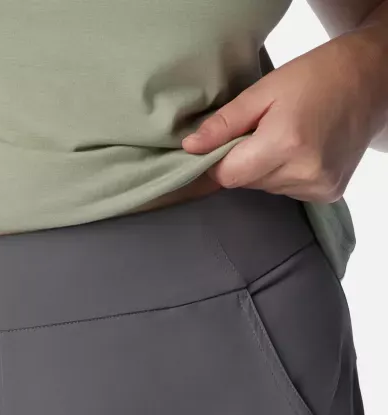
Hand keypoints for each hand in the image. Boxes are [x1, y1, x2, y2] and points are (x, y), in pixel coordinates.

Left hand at [181, 34, 384, 202]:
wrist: (374, 78)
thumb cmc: (318, 76)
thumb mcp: (264, 90)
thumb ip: (225, 123)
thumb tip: (190, 148)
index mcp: (284, 144)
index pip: (228, 175)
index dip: (218, 162)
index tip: (221, 146)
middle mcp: (303, 172)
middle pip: (247, 182)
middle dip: (244, 160)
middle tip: (262, 131)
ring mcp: (318, 186)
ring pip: (266, 188)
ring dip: (265, 168)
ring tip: (287, 137)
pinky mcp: (328, 193)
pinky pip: (288, 191)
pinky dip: (286, 174)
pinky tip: (302, 150)